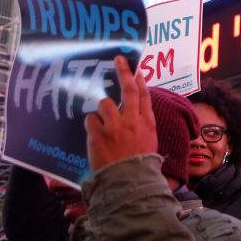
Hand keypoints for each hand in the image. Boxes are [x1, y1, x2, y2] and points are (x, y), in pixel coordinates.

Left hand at [85, 55, 157, 172]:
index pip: (144, 96)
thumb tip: (132, 111)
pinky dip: (92, 125)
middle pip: (128, 90)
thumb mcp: (149, 141)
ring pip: (104, 104)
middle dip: (124, 72)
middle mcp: (132, 120)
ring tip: (103, 125)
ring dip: (102, 112)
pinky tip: (95, 136)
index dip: (139, 80)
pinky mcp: (99, 134)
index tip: (136, 69)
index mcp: (147, 123)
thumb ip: (141, 124)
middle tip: (118, 60)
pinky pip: (91, 120)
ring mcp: (115, 126)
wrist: (128, 181)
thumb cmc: (139, 163)